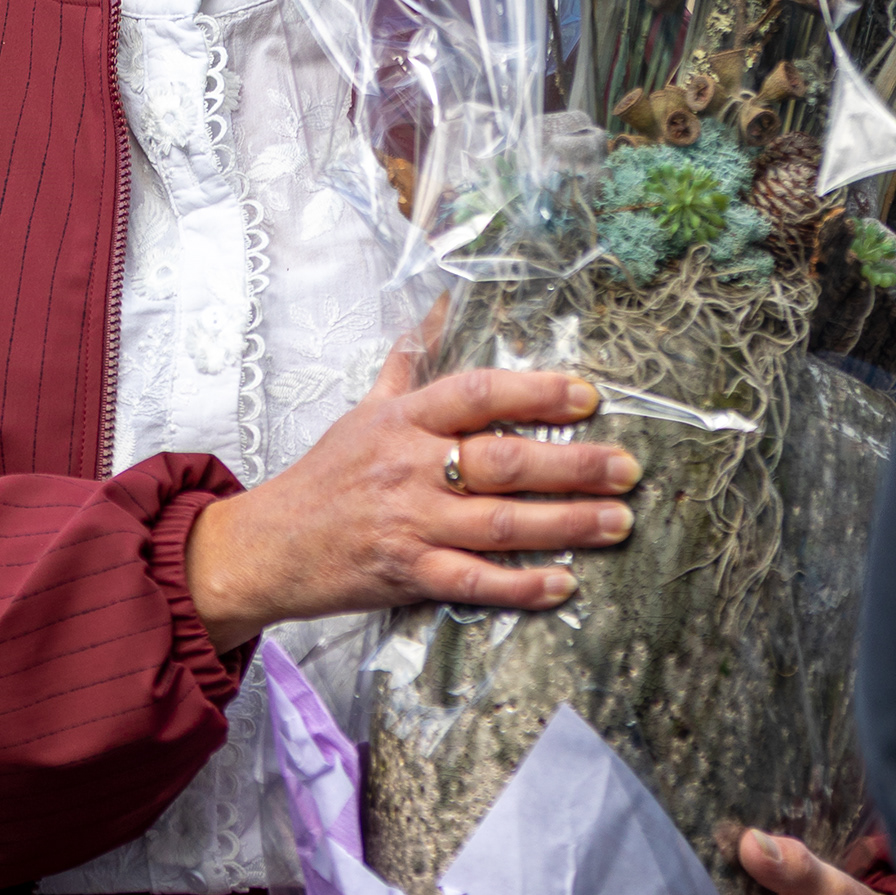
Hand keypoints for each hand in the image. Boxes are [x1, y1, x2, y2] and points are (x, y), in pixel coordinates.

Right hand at [183, 338, 641, 650]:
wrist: (269, 545)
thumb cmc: (326, 475)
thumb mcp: (364, 408)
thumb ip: (408, 361)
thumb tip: (436, 309)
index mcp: (402, 420)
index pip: (475, 394)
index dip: (533, 392)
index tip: (586, 396)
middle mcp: (409, 468)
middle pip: (502, 462)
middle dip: (572, 466)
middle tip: (626, 468)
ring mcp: (409, 524)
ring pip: (499, 523)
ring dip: (565, 525)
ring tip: (616, 522)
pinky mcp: (406, 575)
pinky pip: (472, 581)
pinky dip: (520, 585)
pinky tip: (562, 584)